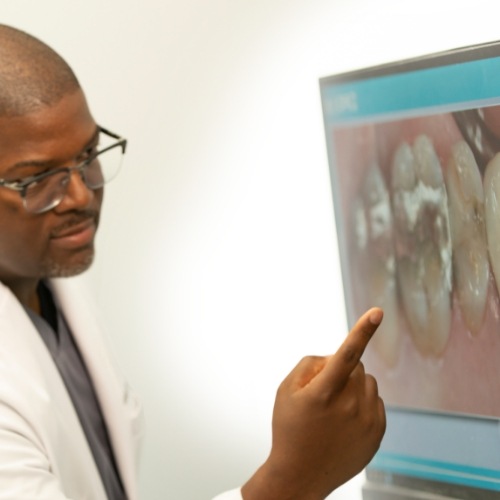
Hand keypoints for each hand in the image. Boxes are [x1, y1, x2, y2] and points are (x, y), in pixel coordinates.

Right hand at [241, 308, 385, 499]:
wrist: (301, 475)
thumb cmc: (289, 428)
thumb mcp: (286, 390)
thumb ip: (311, 364)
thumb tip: (337, 358)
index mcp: (323, 393)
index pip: (345, 354)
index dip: (361, 331)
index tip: (377, 312)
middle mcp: (350, 407)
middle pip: (356, 366)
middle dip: (342, 370)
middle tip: (323, 392)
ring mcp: (367, 421)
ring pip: (368, 382)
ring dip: (354, 386)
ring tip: (334, 409)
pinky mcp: (378, 433)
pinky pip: (376, 401)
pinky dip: (363, 403)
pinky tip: (345, 421)